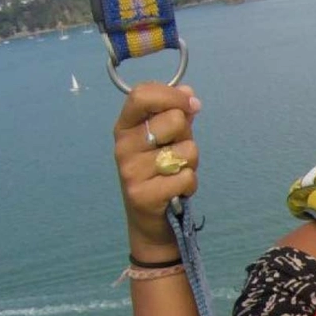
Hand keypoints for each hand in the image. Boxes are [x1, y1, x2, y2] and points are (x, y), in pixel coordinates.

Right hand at [114, 82, 202, 258]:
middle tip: (177, 153)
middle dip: (188, 136)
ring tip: (176, 173)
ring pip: (187, 151)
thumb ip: (176, 115)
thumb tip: (189, 93)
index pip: (142, 95)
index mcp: (125, 127)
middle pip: (174, 120)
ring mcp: (130, 171)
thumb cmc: (160, 174)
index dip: (172, 95)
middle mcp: (123, 146)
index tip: (191, 105)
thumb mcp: (167, 141)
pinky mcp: (143, 194)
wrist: (150, 222)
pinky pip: (187, 177)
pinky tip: (177, 191)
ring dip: (191, 164)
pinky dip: (190, 184)